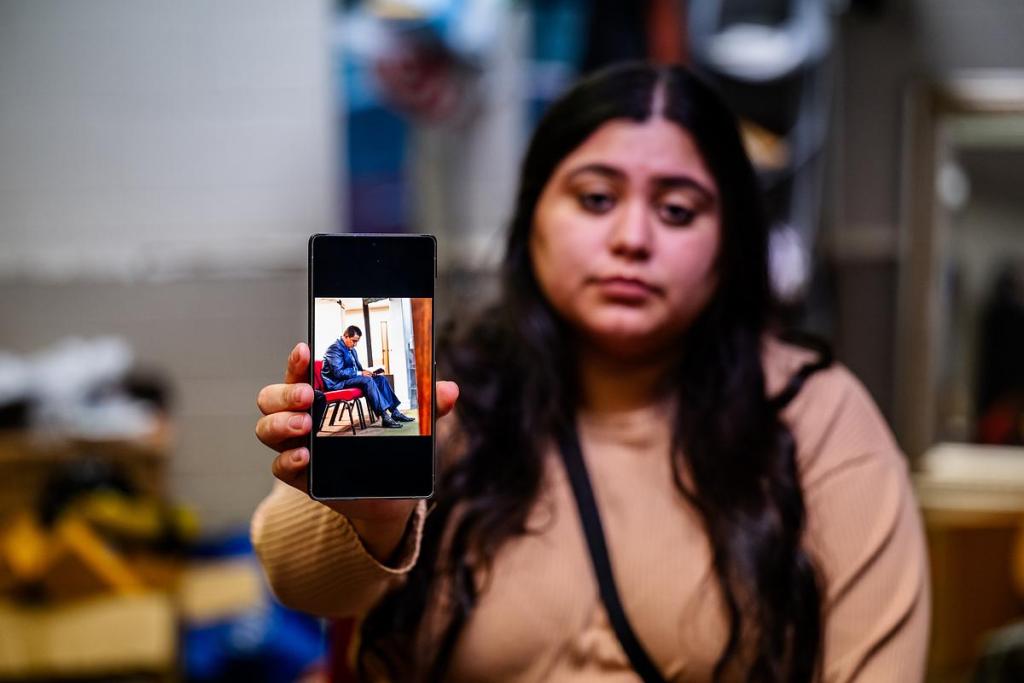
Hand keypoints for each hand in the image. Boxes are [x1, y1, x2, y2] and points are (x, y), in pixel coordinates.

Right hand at [255, 343, 459, 558]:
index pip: (301, 371)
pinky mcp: (302, 477)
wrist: (390, 495)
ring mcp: (298, 446)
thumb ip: (428, 407)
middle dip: (284, 392)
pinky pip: (280, 466)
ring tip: (304, 425)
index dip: (298, 360)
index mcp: (325, 395)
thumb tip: (448, 390)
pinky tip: (305, 457)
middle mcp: (304, 417)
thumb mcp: (412, 425)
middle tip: (307, 396)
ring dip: (280, 423)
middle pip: (272, 398)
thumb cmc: (391, 447)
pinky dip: (288, 459)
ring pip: (267, 428)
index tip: (305, 349)